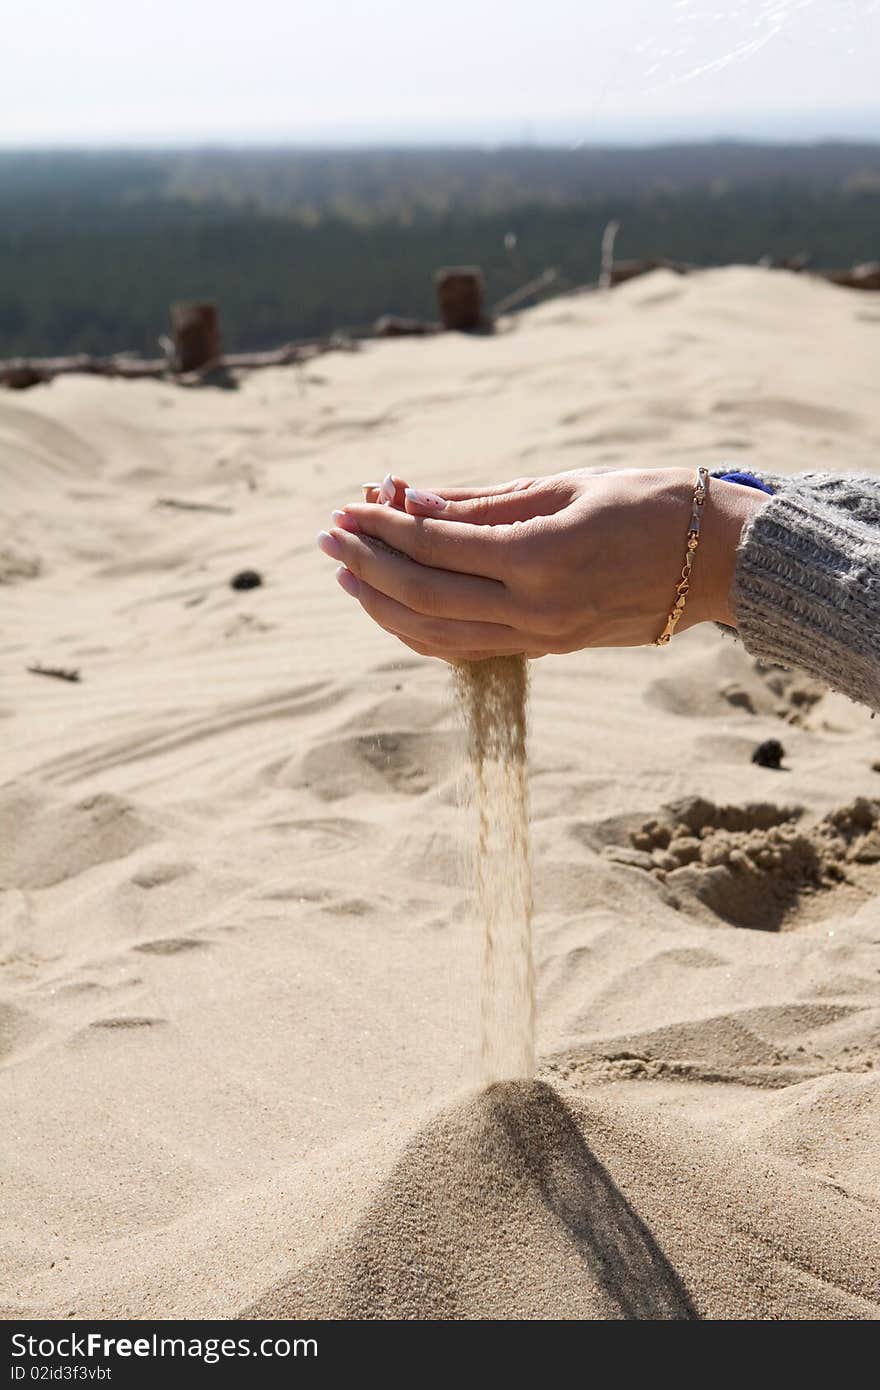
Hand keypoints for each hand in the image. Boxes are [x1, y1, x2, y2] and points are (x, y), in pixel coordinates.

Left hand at [318, 468, 768, 661]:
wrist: (718, 562)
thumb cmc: (649, 504)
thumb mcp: (565, 485)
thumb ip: (484, 501)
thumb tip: (411, 500)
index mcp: (543, 557)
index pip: (436, 545)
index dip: (383, 526)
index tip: (348, 504)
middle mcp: (537, 609)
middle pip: (424, 596)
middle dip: (367, 564)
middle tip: (328, 535)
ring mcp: (541, 638)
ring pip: (437, 634)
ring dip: (383, 605)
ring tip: (347, 572)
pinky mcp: (546, 650)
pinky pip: (466, 648)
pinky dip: (420, 631)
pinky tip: (393, 607)